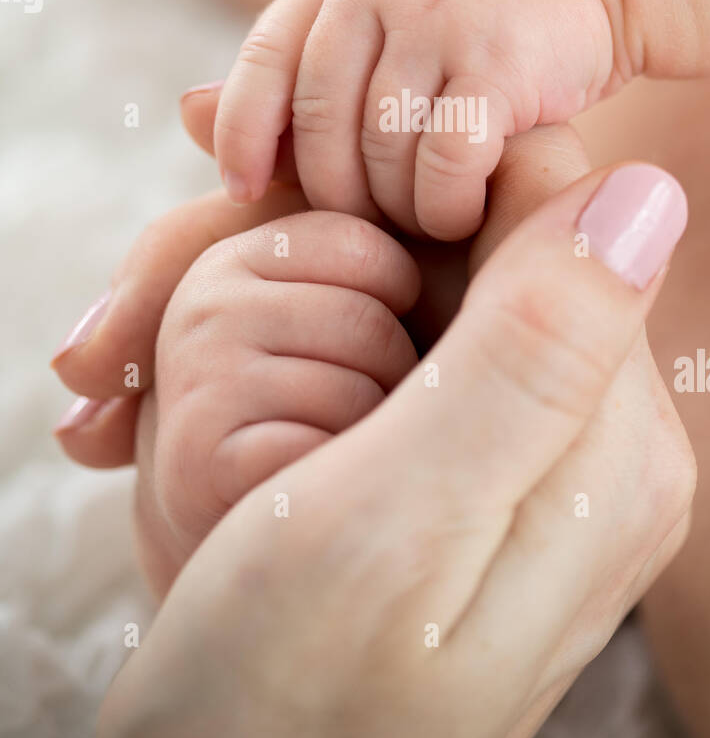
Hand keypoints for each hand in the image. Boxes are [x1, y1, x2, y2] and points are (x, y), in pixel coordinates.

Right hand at [99, 156, 692, 737]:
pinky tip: (287, 476)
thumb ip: (533, 348)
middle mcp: (603, 454)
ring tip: (279, 471)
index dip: (427, 213)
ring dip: (330, 342)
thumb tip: (648, 190)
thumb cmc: (291, 685)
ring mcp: (542, 476)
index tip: (331, 297)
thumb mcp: (406, 512)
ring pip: (426, 307)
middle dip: (367, 293)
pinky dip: (328, 387)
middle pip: (488, 262)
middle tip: (289, 433)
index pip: (553, 218)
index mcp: (613, 446)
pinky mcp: (478, 494)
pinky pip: (403, 371)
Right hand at [135, 210, 418, 597]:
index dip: (400, 307)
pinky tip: (311, 488)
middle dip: (393, 378)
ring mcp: (197, 381)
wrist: (240, 537)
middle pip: (368, 322)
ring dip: (374, 436)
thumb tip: (484, 199)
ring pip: (355, 392)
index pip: (369, 250)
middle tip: (356, 415)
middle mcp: (203, 307)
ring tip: (336, 451)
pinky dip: (341, 485)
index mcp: (235, 256)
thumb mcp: (335, 311)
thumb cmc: (316, 412)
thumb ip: (378, 254)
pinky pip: (325, 453)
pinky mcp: (199, 459)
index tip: (367, 348)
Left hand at [211, 0, 629, 239]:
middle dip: (339, 194)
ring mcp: (440, 18)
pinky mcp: (501, 60)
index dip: (244, 136)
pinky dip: (445, 206)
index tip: (245, 194)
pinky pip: (443, 164)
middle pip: (322, 127)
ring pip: (380, 154)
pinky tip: (463, 209)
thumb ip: (295, 76)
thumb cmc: (470, 19)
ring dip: (398, 208)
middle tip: (372, 224)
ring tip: (424, 216)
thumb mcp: (376, 26)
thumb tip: (186, 118)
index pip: (263, 62)